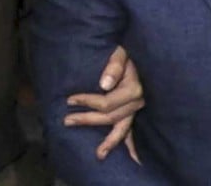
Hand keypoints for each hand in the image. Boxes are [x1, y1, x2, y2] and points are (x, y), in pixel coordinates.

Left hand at [63, 46, 144, 161]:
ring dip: (109, 142)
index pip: (107, 103)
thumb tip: (104, 84)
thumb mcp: (121, 52)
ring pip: (122, 129)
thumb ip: (114, 66)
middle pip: (110, 118)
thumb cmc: (129, 50)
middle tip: (67, 121)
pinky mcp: (135, 111)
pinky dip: (130, 145)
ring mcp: (138, 108)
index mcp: (134, 89)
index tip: (70, 100)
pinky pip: (132, 130)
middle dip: (88, 120)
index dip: (87, 102)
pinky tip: (132, 159)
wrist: (144, 52)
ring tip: (98, 155)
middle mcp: (137, 102)